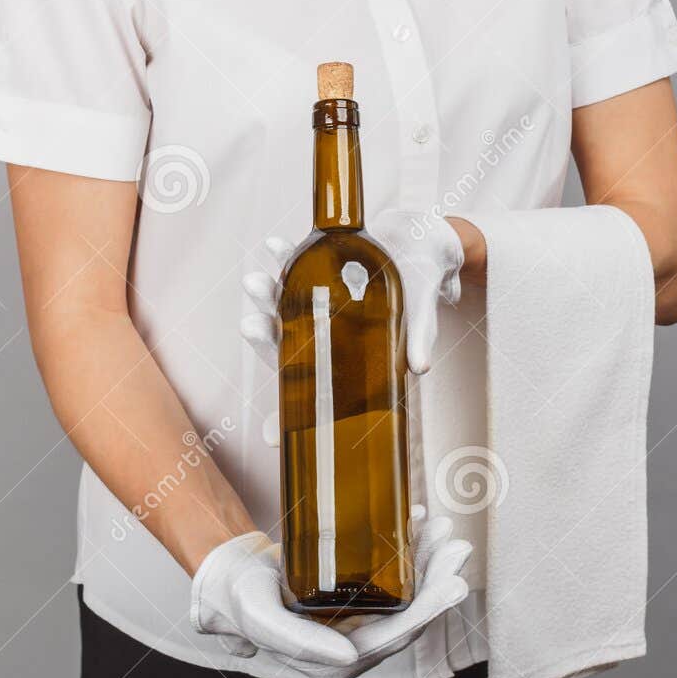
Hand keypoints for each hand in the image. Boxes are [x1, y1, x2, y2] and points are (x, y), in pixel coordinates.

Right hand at [189, 509, 471, 677]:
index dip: (428, 611)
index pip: (395, 637)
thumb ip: (300, 642)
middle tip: (457, 548)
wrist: (223, 578)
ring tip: (445, 531)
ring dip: (429, 562)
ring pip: (404, 593)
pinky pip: (388, 575)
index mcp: (336, 662)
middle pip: (409, 614)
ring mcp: (355, 618)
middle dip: (438, 581)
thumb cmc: (238, 599)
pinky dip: (406, 549)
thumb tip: (352, 657)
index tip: (454, 583)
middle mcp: (353, 644)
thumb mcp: (261, 618)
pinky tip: (416, 521)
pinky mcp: (352, 594)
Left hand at [241, 211, 464, 444]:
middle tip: (251, 326)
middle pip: (286, 339)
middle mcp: (326, 327)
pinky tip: (275, 246)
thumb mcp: (422, 314)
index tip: (268, 437)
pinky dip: (284, 254)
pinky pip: (296, 262)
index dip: (292, 411)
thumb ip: (419, 337)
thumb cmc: (421, 287)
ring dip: (265, 293)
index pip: (314, 384)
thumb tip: (420, 367)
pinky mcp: (318, 263)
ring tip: (255, 282)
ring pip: (283, 302)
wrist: (425, 240)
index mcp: (348, 353)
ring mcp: (318, 295)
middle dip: (264, 333)